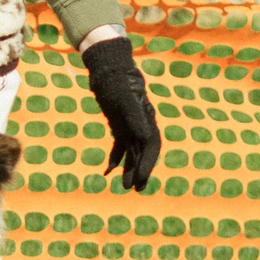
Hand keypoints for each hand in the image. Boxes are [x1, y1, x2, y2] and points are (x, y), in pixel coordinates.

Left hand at [80, 35, 160, 190]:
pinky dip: (115, 158)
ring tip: (126, 187)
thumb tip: (145, 138)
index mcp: (146, 119)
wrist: (109, 69)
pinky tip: (107, 171)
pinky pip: (121, 146)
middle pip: (144, 152)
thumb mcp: (124, 100)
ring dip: (129, 168)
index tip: (141, 180)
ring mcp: (131, 125)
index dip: (148, 164)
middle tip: (135, 189)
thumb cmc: (116, 83)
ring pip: (133, 152)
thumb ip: (135, 118)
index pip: (151, 145)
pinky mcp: (120, 125)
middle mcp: (141, 124)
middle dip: (140, 171)